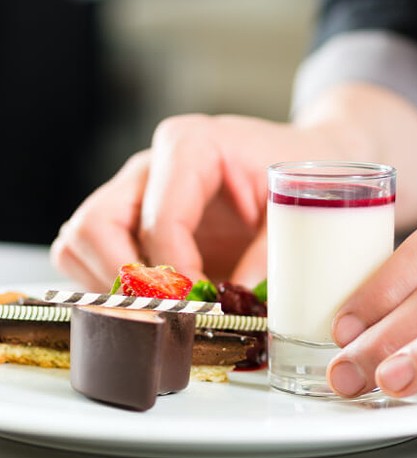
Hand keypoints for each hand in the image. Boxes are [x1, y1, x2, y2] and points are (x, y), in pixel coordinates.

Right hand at [51, 113, 337, 290]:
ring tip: (160, 307)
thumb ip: (268, 254)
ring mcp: (133, 190)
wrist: (294, 153)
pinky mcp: (129, 216)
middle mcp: (149, 166)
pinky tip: (150, 298)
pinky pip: (87, 252)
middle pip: (96, 225)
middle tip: (167, 311)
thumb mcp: (293, 205)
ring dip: (109, 285)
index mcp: (190, 147)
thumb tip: (233, 303)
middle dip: (126, 281)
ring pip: (80, 240)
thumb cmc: (294, 167)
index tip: (198, 302)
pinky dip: (105, 283)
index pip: (160, 219)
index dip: (173, 272)